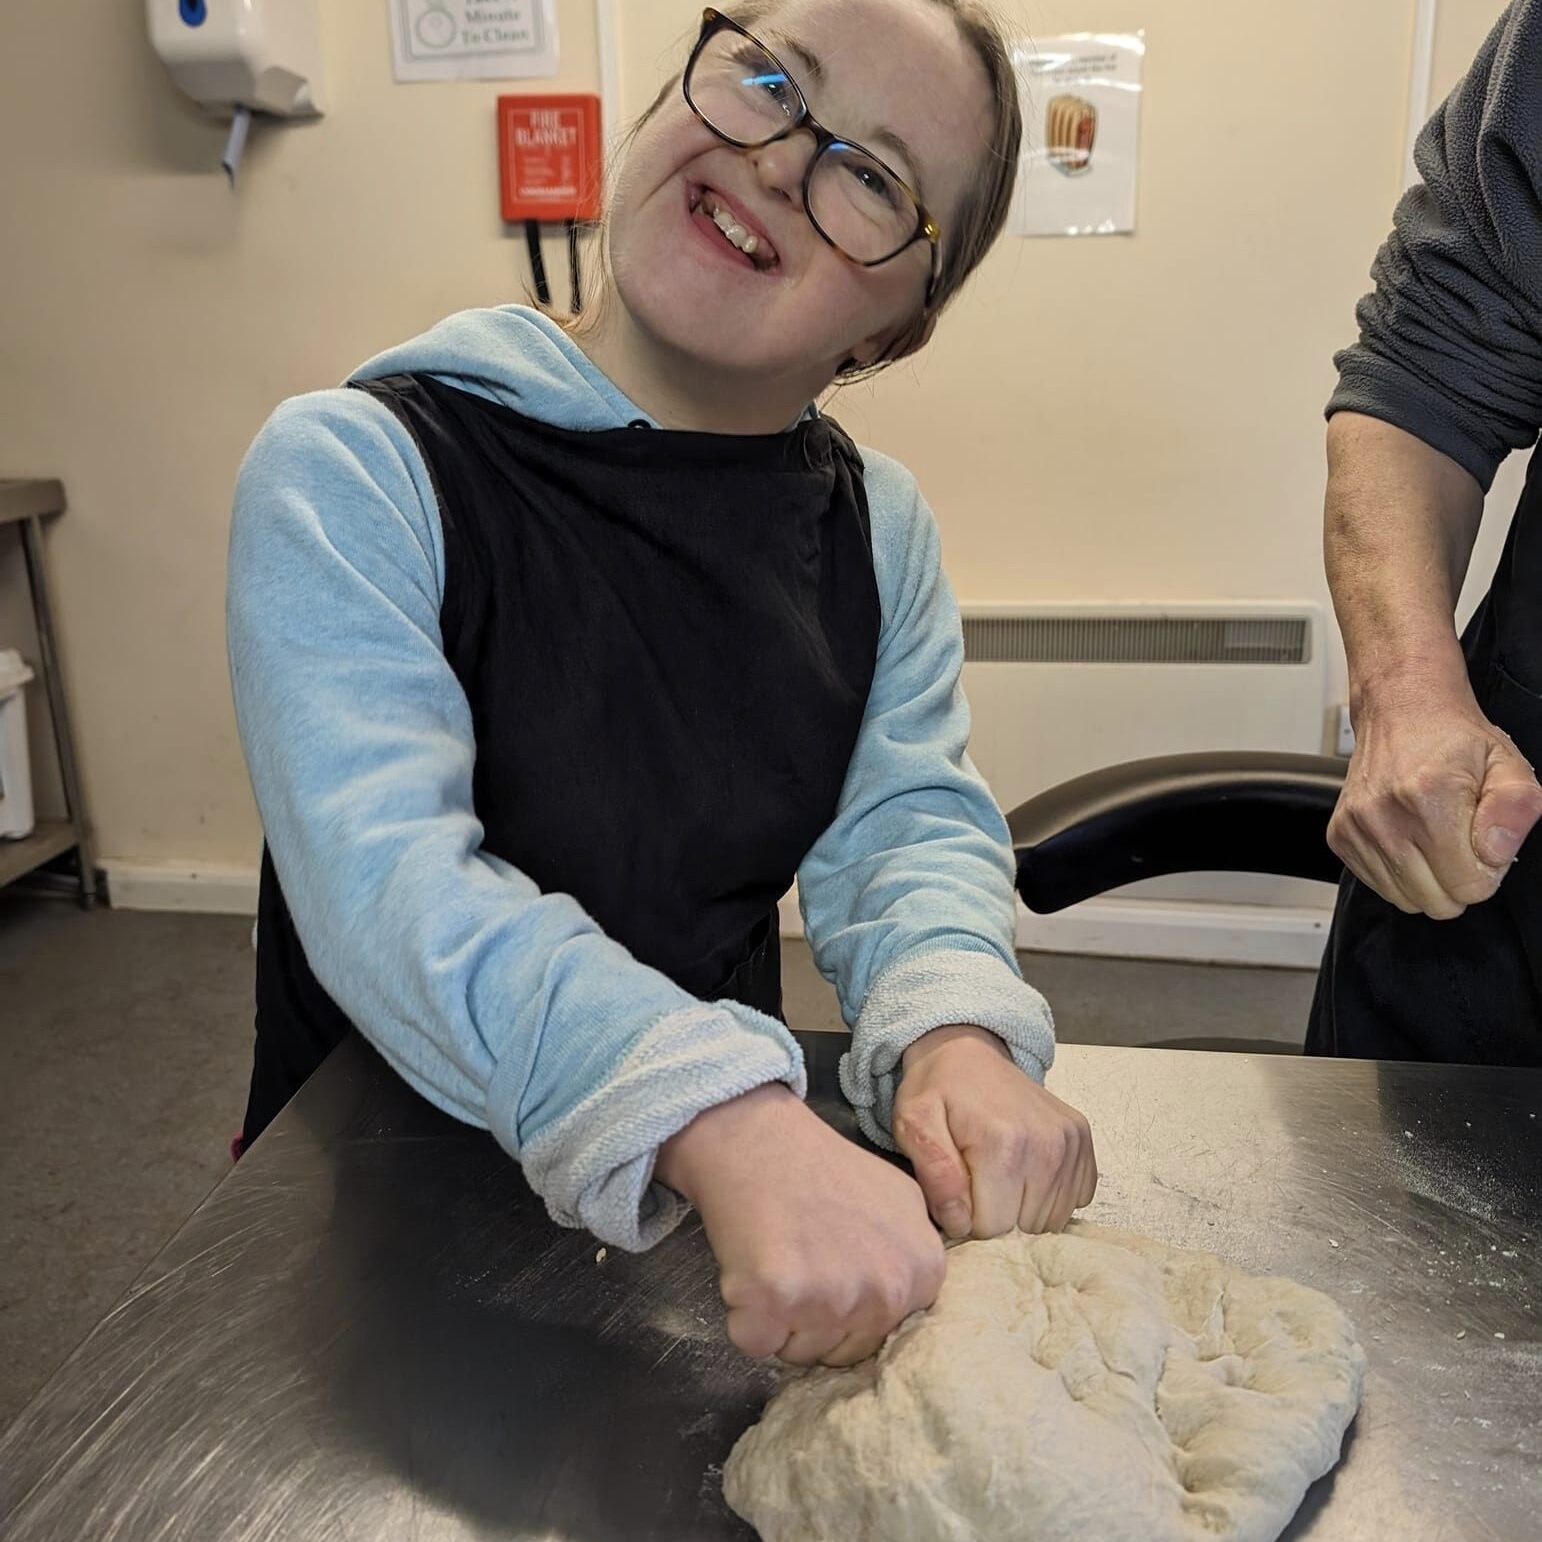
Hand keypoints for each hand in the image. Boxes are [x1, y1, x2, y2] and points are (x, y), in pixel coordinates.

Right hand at [655, 1085, 943, 1366]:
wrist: (761, 1140)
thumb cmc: (824, 1169)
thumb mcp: (901, 1199)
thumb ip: (913, 1254)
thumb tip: (909, 1300)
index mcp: (924, 1271)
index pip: (887, 1332)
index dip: (853, 1305)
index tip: (833, 1266)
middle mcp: (886, 1292)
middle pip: (844, 1350)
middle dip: (816, 1318)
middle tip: (802, 1260)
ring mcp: (832, 1300)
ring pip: (800, 1353)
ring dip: (780, 1319)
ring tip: (780, 1258)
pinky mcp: (775, 1302)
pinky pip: (754, 1342)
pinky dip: (744, 1315)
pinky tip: (753, 1266)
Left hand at [892, 1024, 1095, 1238]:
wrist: (968, 1051)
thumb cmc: (937, 1090)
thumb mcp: (913, 1123)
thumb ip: (934, 1175)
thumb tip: (960, 1222)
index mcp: (1002, 1144)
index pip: (991, 1228)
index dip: (967, 1216)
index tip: (957, 1185)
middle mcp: (1047, 1145)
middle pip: (1023, 1227)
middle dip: (995, 1212)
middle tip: (975, 1175)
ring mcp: (1070, 1142)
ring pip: (1050, 1219)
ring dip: (1023, 1207)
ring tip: (998, 1171)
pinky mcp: (1082, 1140)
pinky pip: (1074, 1199)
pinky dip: (1049, 1196)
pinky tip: (1024, 1169)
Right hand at [1329, 689, 1541, 918]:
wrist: (1401, 711)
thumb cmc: (1452, 739)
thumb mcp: (1507, 764)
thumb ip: (1517, 808)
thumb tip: (1495, 854)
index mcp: (1429, 798)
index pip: (1468, 887)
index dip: (1486, 872)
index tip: (1481, 844)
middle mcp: (1384, 815)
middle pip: (1436, 902)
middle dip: (1457, 881)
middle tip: (1459, 843)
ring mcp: (1356, 828)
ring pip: (1405, 900)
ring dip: (1426, 879)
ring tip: (1432, 839)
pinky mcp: (1339, 836)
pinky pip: (1378, 885)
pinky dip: (1398, 872)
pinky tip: (1407, 838)